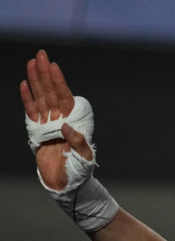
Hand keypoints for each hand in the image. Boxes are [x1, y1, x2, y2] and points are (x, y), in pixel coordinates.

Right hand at [20, 50, 92, 190]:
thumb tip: (67, 126)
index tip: (54, 66)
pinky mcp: (37, 132)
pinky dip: (27, 98)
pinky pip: (31, 112)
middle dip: (46, 73)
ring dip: (36, 80)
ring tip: (31, 63)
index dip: (59, 82)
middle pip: (51, 92)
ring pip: (40, 98)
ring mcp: (49, 124)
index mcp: (75, 122)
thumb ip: (78, 142)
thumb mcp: (84, 157)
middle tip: (41, 54)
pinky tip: (24, 84)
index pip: (65, 97)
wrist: (66, 185)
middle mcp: (61, 119)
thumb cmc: (80, 172)